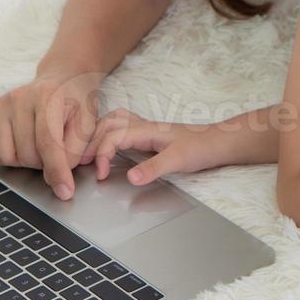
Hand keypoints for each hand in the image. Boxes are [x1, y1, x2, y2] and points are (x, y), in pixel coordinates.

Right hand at [0, 65, 103, 200]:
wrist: (62, 78)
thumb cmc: (76, 102)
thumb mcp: (88, 123)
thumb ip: (75, 152)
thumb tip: (57, 180)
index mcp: (47, 96)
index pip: (48, 143)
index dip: (57, 172)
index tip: (65, 192)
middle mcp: (18, 98)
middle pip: (27, 154)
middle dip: (43, 164)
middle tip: (54, 152)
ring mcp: (1, 105)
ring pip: (4, 156)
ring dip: (22, 161)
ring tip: (37, 148)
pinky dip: (3, 154)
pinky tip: (19, 144)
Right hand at [79, 108, 229, 185]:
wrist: (217, 142)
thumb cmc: (200, 148)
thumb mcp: (178, 161)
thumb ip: (153, 168)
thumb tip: (131, 178)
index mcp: (146, 129)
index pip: (112, 136)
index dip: (101, 154)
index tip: (100, 174)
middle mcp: (142, 125)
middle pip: (106, 124)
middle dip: (90, 142)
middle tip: (82, 163)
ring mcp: (145, 127)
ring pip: (111, 121)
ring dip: (96, 134)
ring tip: (88, 153)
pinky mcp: (148, 133)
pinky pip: (119, 126)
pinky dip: (106, 133)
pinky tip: (106, 145)